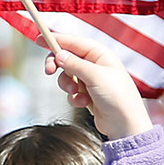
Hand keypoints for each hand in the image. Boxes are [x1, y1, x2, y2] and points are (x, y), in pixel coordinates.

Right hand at [38, 33, 153, 139]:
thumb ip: (75, 64)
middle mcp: (95, 65)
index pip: (74, 42)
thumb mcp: (95, 77)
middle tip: (48, 72)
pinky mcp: (87, 95)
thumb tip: (58, 54)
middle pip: (66, 58)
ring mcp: (91, 80)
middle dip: (57, 66)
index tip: (38, 39)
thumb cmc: (117, 97)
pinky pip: (71, 92)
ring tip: (76, 93)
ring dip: (67, 85)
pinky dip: (74, 98)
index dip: (56, 39)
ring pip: (66, 76)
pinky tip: (84, 103)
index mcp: (100, 54)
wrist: (125, 125)